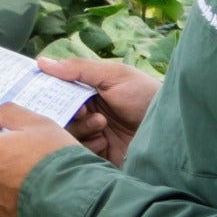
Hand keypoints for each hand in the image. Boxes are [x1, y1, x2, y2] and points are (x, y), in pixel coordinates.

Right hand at [37, 55, 160, 165]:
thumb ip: (78, 68)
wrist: (174, 131)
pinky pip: (78, 153)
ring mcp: (93, 134)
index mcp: (88, 92)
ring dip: (80, 128)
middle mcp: (87, 112)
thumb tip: (41, 61)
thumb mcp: (115, 75)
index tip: (46, 94)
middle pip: (57, 115)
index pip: (56, 91)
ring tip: (102, 124)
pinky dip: (87, 146)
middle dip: (67, 113)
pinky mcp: (99, 155)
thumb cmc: (147, 96)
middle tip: (83, 111)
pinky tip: (104, 143)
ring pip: (65, 134)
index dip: (48, 93)